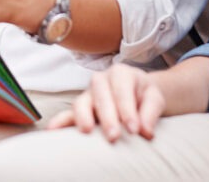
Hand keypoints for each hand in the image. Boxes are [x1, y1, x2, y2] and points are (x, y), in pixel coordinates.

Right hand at [47, 65, 164, 141]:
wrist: (138, 94)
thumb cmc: (145, 95)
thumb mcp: (155, 98)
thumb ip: (151, 112)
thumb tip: (145, 130)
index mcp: (120, 73)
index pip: (122, 91)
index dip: (128, 111)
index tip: (134, 130)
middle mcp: (101, 80)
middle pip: (101, 96)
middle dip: (107, 116)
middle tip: (114, 136)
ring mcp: (88, 94)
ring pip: (81, 102)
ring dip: (83, 117)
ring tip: (87, 131)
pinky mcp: (80, 109)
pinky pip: (68, 114)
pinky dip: (60, 122)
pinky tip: (53, 131)